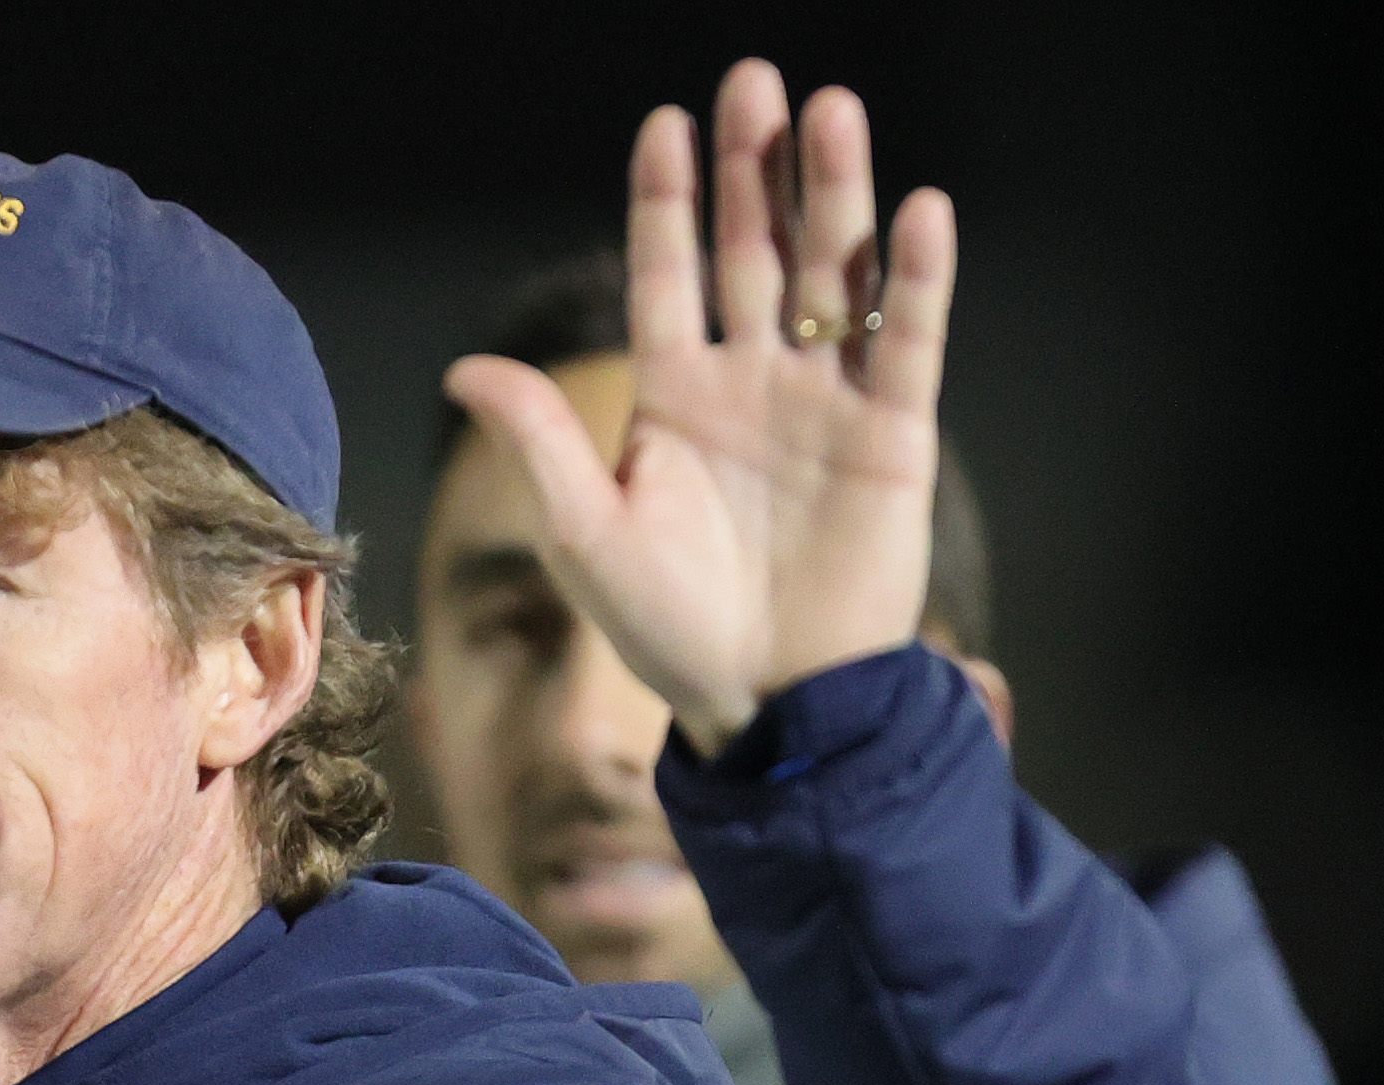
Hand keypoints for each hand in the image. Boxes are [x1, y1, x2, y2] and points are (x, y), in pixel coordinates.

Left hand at [444, 60, 957, 757]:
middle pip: (755, 253)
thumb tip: (466, 368)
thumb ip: (539, 442)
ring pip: (834, 277)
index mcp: (675, 398)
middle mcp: (752, 384)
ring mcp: (825, 403)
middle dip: (754, 170)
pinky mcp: (892, 436)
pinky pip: (907, 342)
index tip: (667, 121)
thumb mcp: (587, 535)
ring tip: (830, 114)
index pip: (669, 276)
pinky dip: (917, 280)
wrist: (766, 703)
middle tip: (756, 82)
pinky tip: (917, 212)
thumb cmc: (668, 630)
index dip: (667, 202)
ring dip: (835, 197)